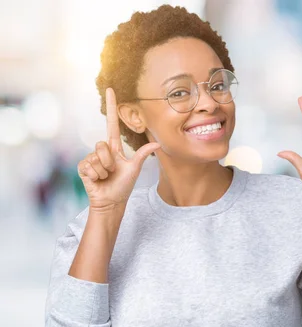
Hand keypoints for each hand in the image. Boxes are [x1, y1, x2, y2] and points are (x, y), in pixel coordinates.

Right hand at [77, 88, 160, 212]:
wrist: (111, 201)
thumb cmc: (123, 186)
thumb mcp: (135, 168)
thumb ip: (143, 155)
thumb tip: (158, 144)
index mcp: (114, 148)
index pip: (112, 123)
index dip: (112, 106)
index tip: (111, 89)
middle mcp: (102, 150)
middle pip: (102, 144)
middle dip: (109, 161)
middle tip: (112, 172)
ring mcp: (91, 158)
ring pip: (97, 156)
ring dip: (104, 170)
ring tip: (106, 177)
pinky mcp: (83, 167)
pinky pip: (89, 165)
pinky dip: (96, 175)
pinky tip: (97, 180)